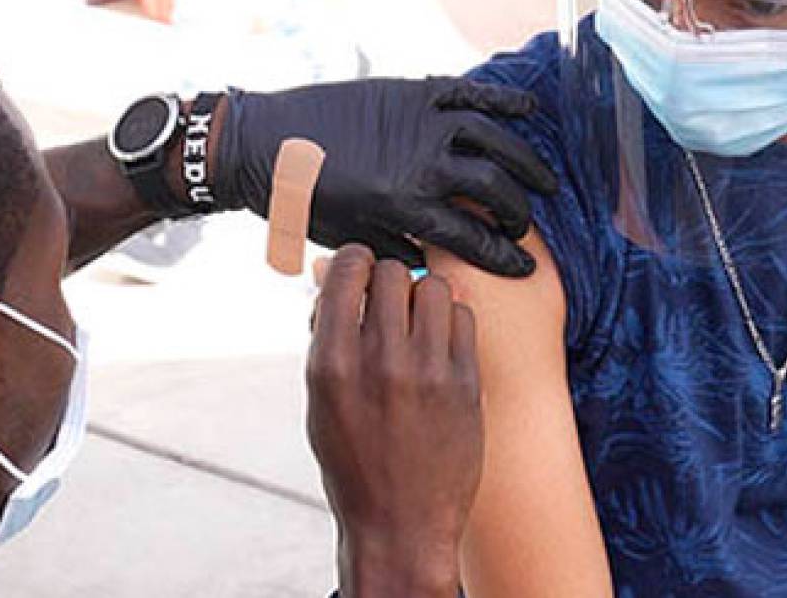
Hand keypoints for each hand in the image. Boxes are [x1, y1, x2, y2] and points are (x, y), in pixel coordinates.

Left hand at [215, 78, 556, 276]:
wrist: (265, 144)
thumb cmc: (303, 200)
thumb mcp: (351, 238)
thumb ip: (399, 251)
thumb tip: (438, 267)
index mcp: (405, 207)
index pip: (474, 238)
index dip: (505, 257)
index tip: (525, 269)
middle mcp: (422, 164)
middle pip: (494, 190)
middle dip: (518, 213)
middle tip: (524, 224)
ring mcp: (421, 123)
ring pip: (493, 140)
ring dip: (525, 161)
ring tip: (543, 181)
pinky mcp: (412, 92)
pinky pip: (470, 93)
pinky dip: (504, 99)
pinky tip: (530, 109)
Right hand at [308, 246, 480, 597]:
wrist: (401, 524)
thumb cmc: (354, 462)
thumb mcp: (321, 401)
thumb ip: (327, 339)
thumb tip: (333, 279)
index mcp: (333, 363)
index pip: (348, 270)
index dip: (354, 262)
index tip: (359, 270)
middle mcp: (380, 361)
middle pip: (393, 272)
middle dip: (387, 279)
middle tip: (386, 299)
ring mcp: (427, 371)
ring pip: (434, 289)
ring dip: (422, 297)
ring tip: (416, 321)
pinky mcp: (465, 383)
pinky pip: (464, 318)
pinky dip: (450, 321)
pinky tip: (440, 343)